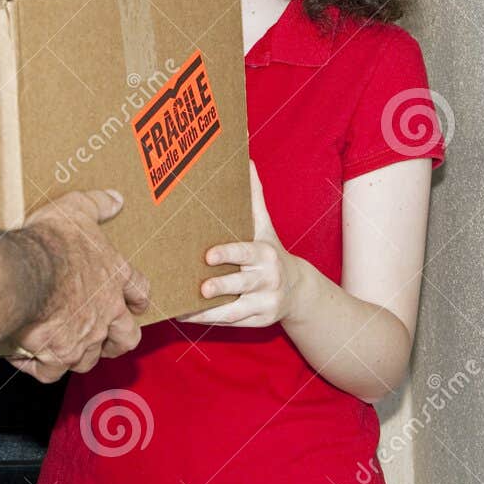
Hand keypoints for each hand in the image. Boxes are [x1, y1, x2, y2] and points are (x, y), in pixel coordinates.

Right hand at [7, 189, 149, 382]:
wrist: (22, 276)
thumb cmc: (50, 243)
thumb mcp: (76, 209)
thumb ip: (97, 204)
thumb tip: (115, 199)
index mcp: (113, 278)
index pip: (139, 290)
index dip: (139, 297)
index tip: (137, 302)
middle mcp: (105, 313)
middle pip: (126, 337)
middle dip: (118, 340)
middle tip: (109, 338)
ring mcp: (82, 339)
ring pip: (89, 358)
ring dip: (79, 353)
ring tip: (64, 347)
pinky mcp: (56, 357)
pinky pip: (51, 371)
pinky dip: (39, 365)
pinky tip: (27, 356)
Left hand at [182, 162, 301, 327]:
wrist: (297, 288)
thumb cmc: (269, 250)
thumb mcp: (264, 226)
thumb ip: (254, 197)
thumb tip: (247, 160)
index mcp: (265, 253)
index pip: (246, 253)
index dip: (228, 254)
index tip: (209, 256)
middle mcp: (268, 278)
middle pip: (242, 283)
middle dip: (222, 286)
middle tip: (201, 288)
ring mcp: (265, 302)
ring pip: (236, 309)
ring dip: (211, 311)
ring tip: (185, 308)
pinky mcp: (260, 321)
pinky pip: (233, 323)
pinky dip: (211, 321)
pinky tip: (188, 317)